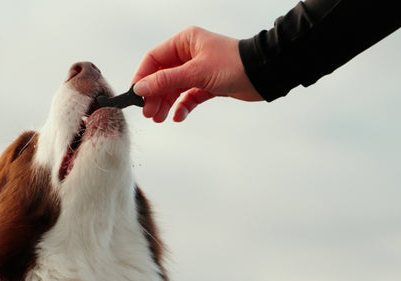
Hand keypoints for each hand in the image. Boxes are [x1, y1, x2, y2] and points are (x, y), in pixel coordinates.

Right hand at [132, 26, 262, 122]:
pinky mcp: (208, 84)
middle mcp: (189, 54)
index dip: (143, 77)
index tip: (136, 95)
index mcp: (185, 42)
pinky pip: (188, 96)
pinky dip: (183, 106)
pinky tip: (178, 116)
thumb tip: (141, 88)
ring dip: (166, 103)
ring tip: (160, 118)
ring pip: (174, 88)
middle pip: (162, 76)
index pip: (154, 59)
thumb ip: (166, 81)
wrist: (265, 73)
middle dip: (154, 95)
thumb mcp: (196, 72)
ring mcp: (198, 70)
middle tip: (149, 113)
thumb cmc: (234, 65)